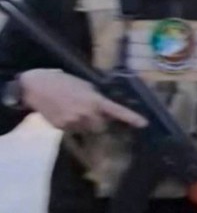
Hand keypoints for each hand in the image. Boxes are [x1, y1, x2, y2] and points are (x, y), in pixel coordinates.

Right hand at [19, 69, 146, 131]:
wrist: (36, 86)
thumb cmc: (63, 81)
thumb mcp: (85, 85)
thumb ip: (97, 98)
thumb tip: (105, 109)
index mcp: (94, 100)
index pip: (117, 111)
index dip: (131, 118)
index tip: (144, 124)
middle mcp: (86, 114)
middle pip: (102, 127)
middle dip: (100, 123)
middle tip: (93, 114)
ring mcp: (73, 122)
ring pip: (87, 130)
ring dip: (86, 124)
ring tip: (75, 111)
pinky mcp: (62, 127)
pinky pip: (74, 131)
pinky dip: (73, 125)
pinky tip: (65, 113)